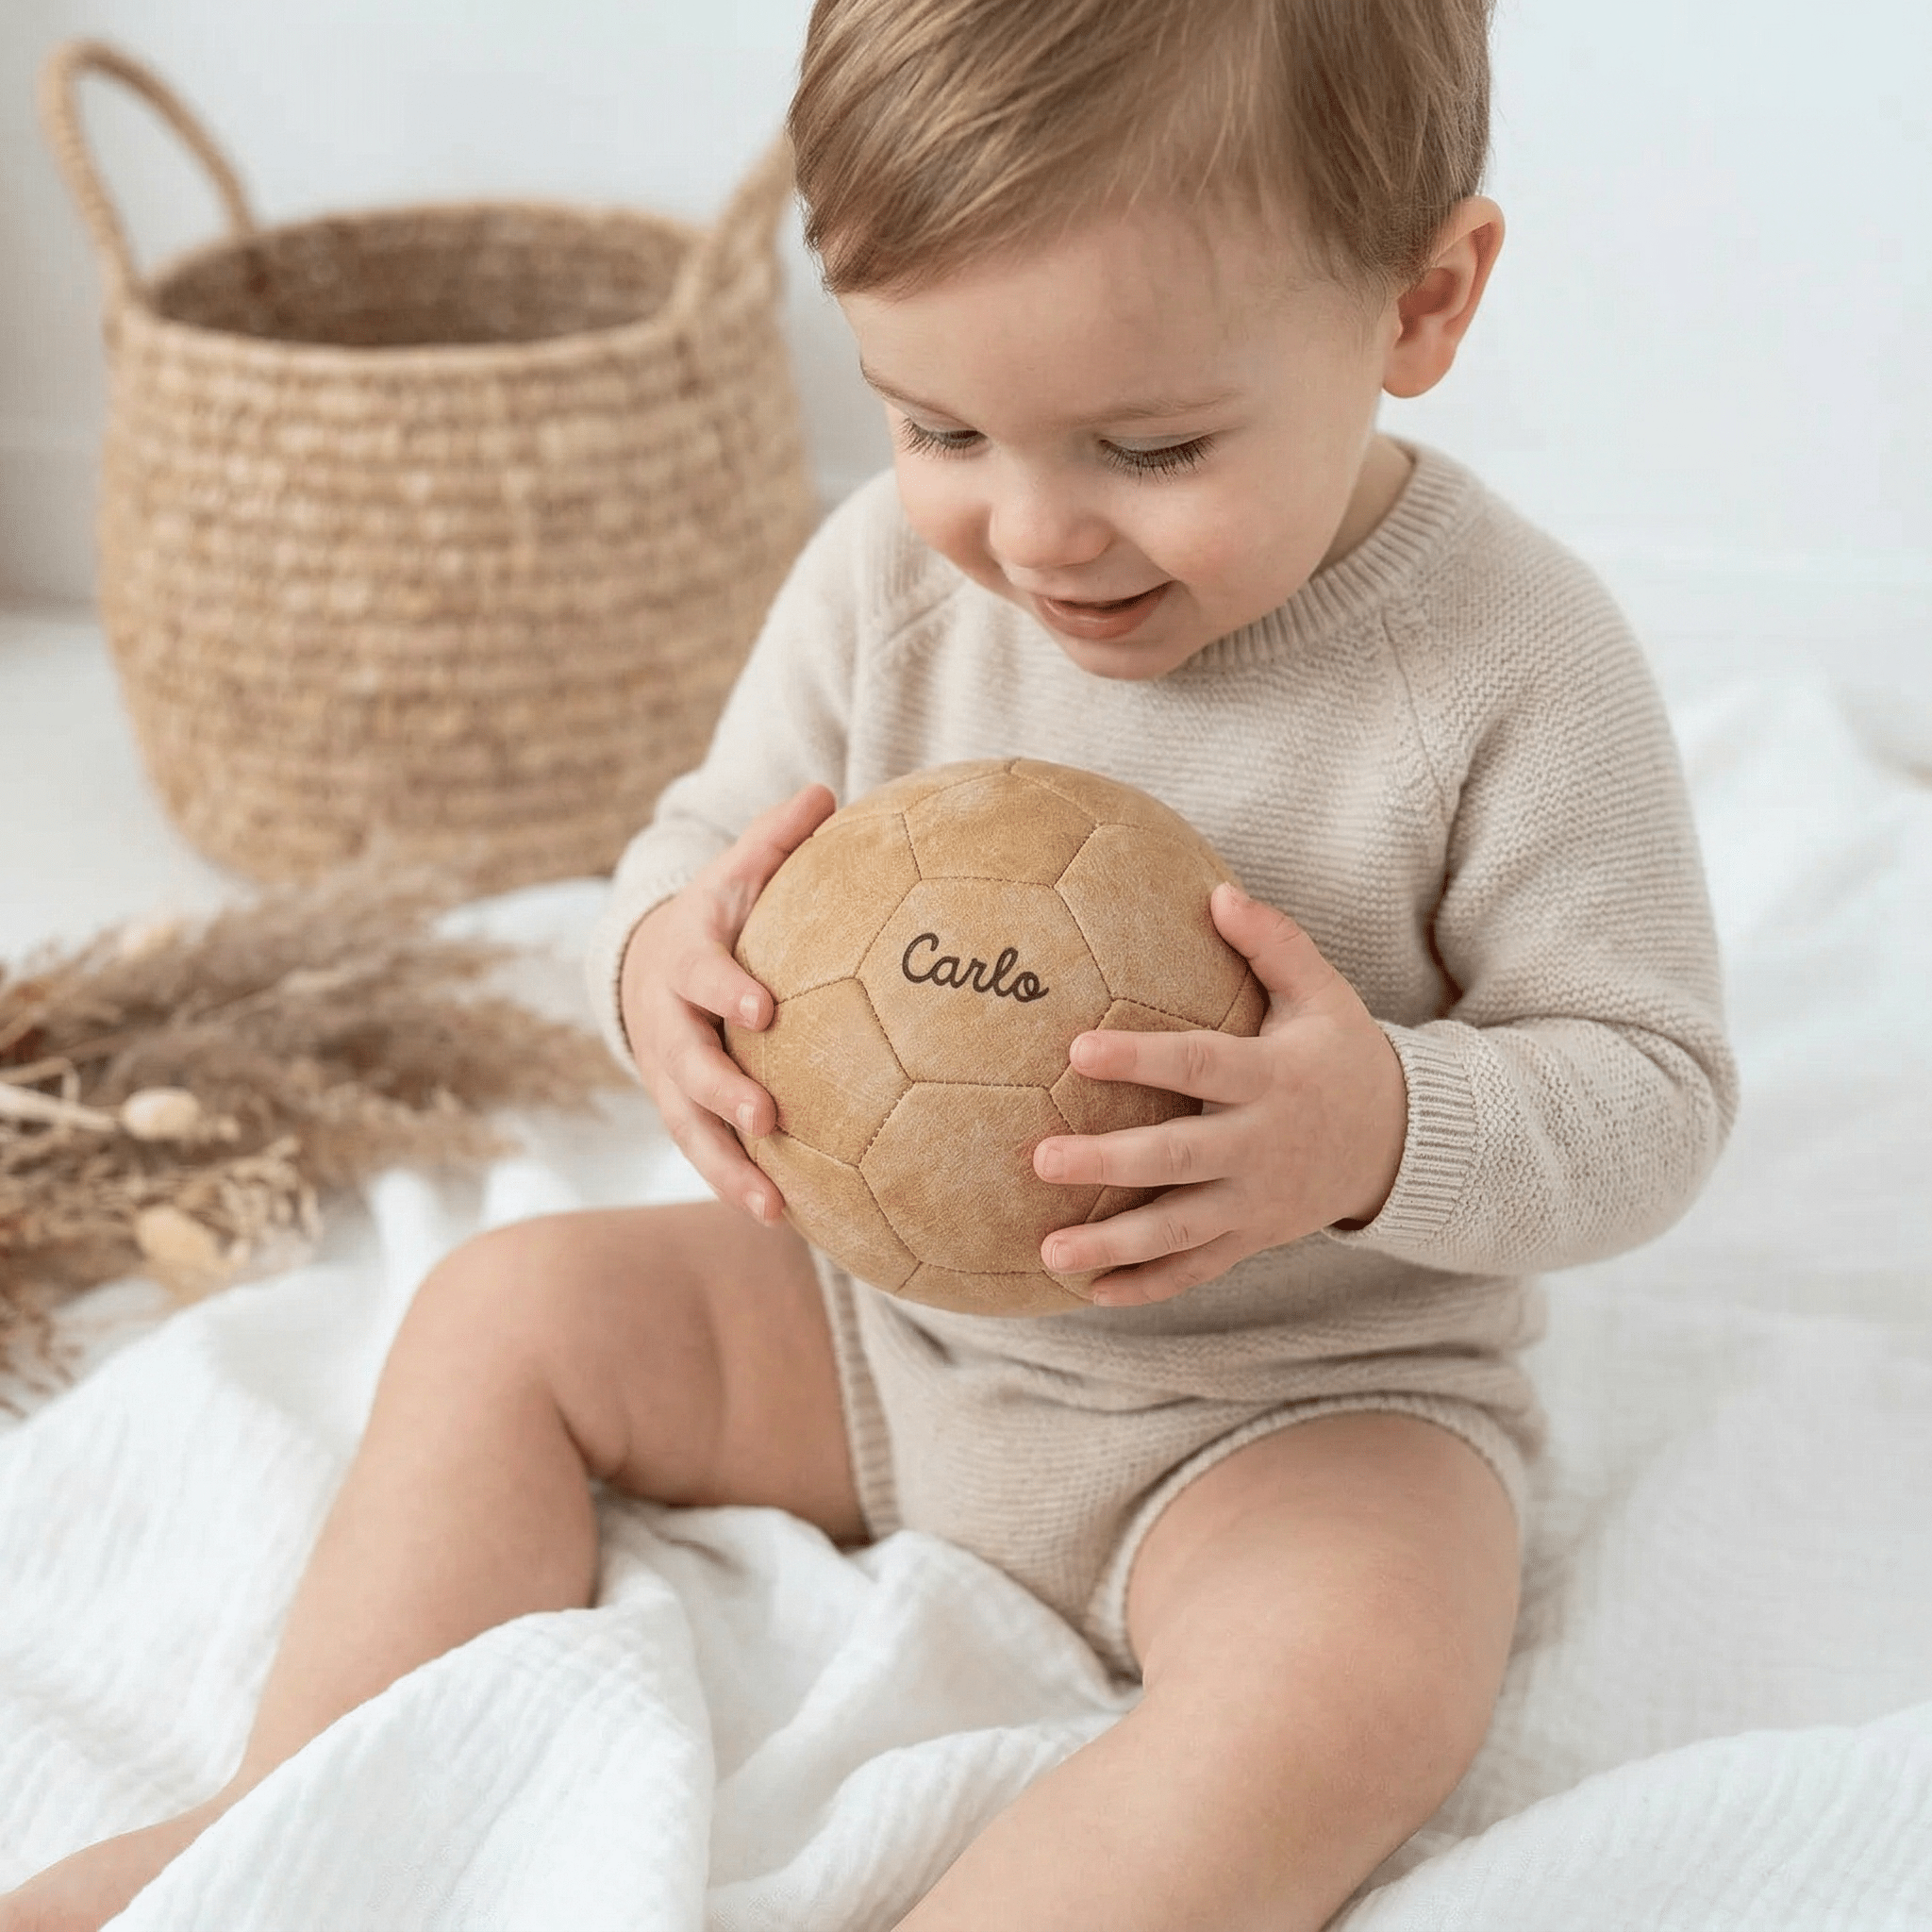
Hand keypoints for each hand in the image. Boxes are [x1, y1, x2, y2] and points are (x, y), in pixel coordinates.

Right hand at [619, 784, 836, 1222]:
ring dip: (729, 1169)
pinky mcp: (681, 1115)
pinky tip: (785, 1222)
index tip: (763, 1009)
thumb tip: (824, 790)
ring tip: (772, 1206)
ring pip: (691, 1130)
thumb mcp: (736, 872)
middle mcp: (669, 1027)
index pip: (703, 974)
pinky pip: (708, 1158)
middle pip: (688, 1065)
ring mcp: (669, 1078)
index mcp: (686, 962)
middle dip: (722, 1094)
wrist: (644, 967)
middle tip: (766, 1116)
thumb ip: (777, 839)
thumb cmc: (714, 917)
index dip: (727, 990)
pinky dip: (738, 1188)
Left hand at [1032, 883, 1407, 1306]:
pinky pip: (1197, 1270)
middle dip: (1111, 1163)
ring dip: (1114, 1244)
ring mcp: (1257, 1202)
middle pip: (1180, 1158)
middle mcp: (1262, 1145)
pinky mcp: (1253, 1239)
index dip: (1141, 1058)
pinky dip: (1148, 1287)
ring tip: (1049, 1252)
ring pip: (1180, 1230)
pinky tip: (1091, 1294)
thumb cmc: (1342, 1055)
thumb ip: (1274, 944)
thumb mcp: (1324, 994)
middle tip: (1041, 1158)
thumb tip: (1218, 891)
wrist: (1403, 1143)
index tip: (1078, 1050)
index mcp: (1272, 1077)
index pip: (1199, 1064)